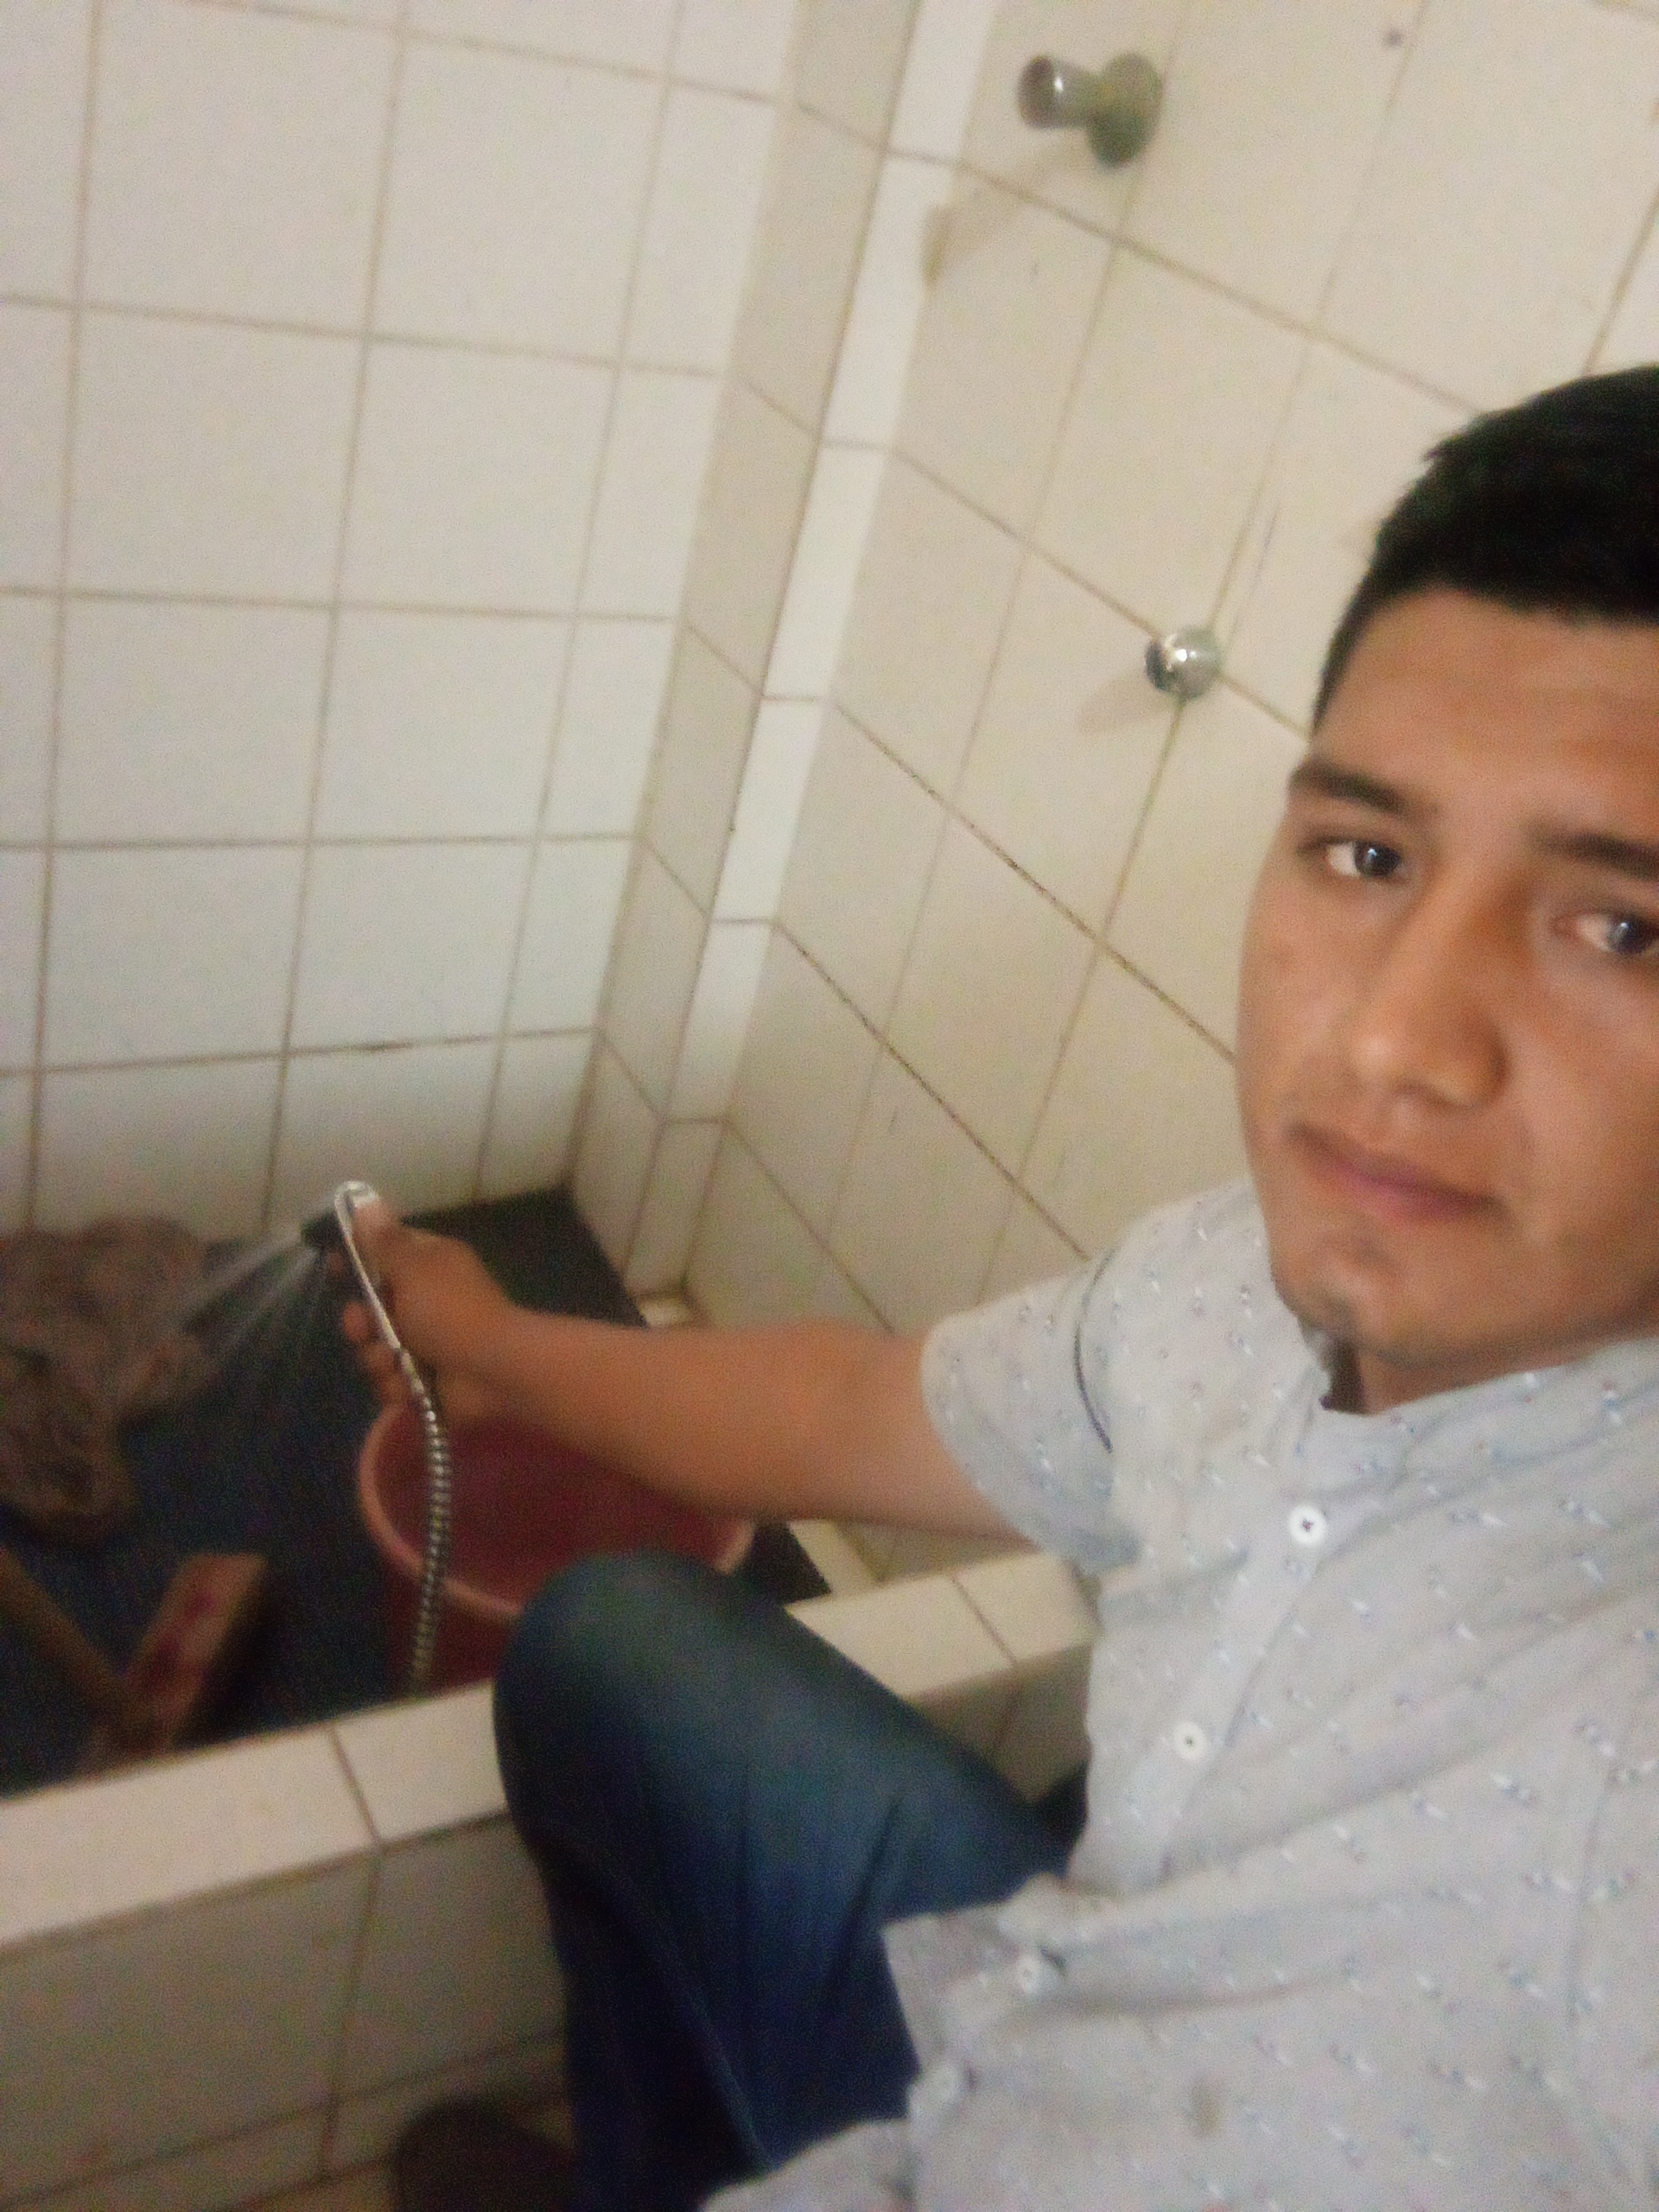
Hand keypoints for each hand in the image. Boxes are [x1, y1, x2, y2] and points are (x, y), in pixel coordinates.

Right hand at [338, 1200, 518, 1426]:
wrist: (492, 1372)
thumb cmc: (451, 1311)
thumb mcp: (414, 1267)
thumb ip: (385, 1241)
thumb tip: (367, 1200)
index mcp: (430, 1263)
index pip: (386, 1253)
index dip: (359, 1260)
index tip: (337, 1269)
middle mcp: (428, 1299)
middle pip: (373, 1308)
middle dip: (361, 1323)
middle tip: (364, 1328)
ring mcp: (428, 1341)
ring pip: (377, 1348)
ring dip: (378, 1359)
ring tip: (392, 1363)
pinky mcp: (427, 1378)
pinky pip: (393, 1380)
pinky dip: (397, 1386)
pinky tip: (408, 1387)